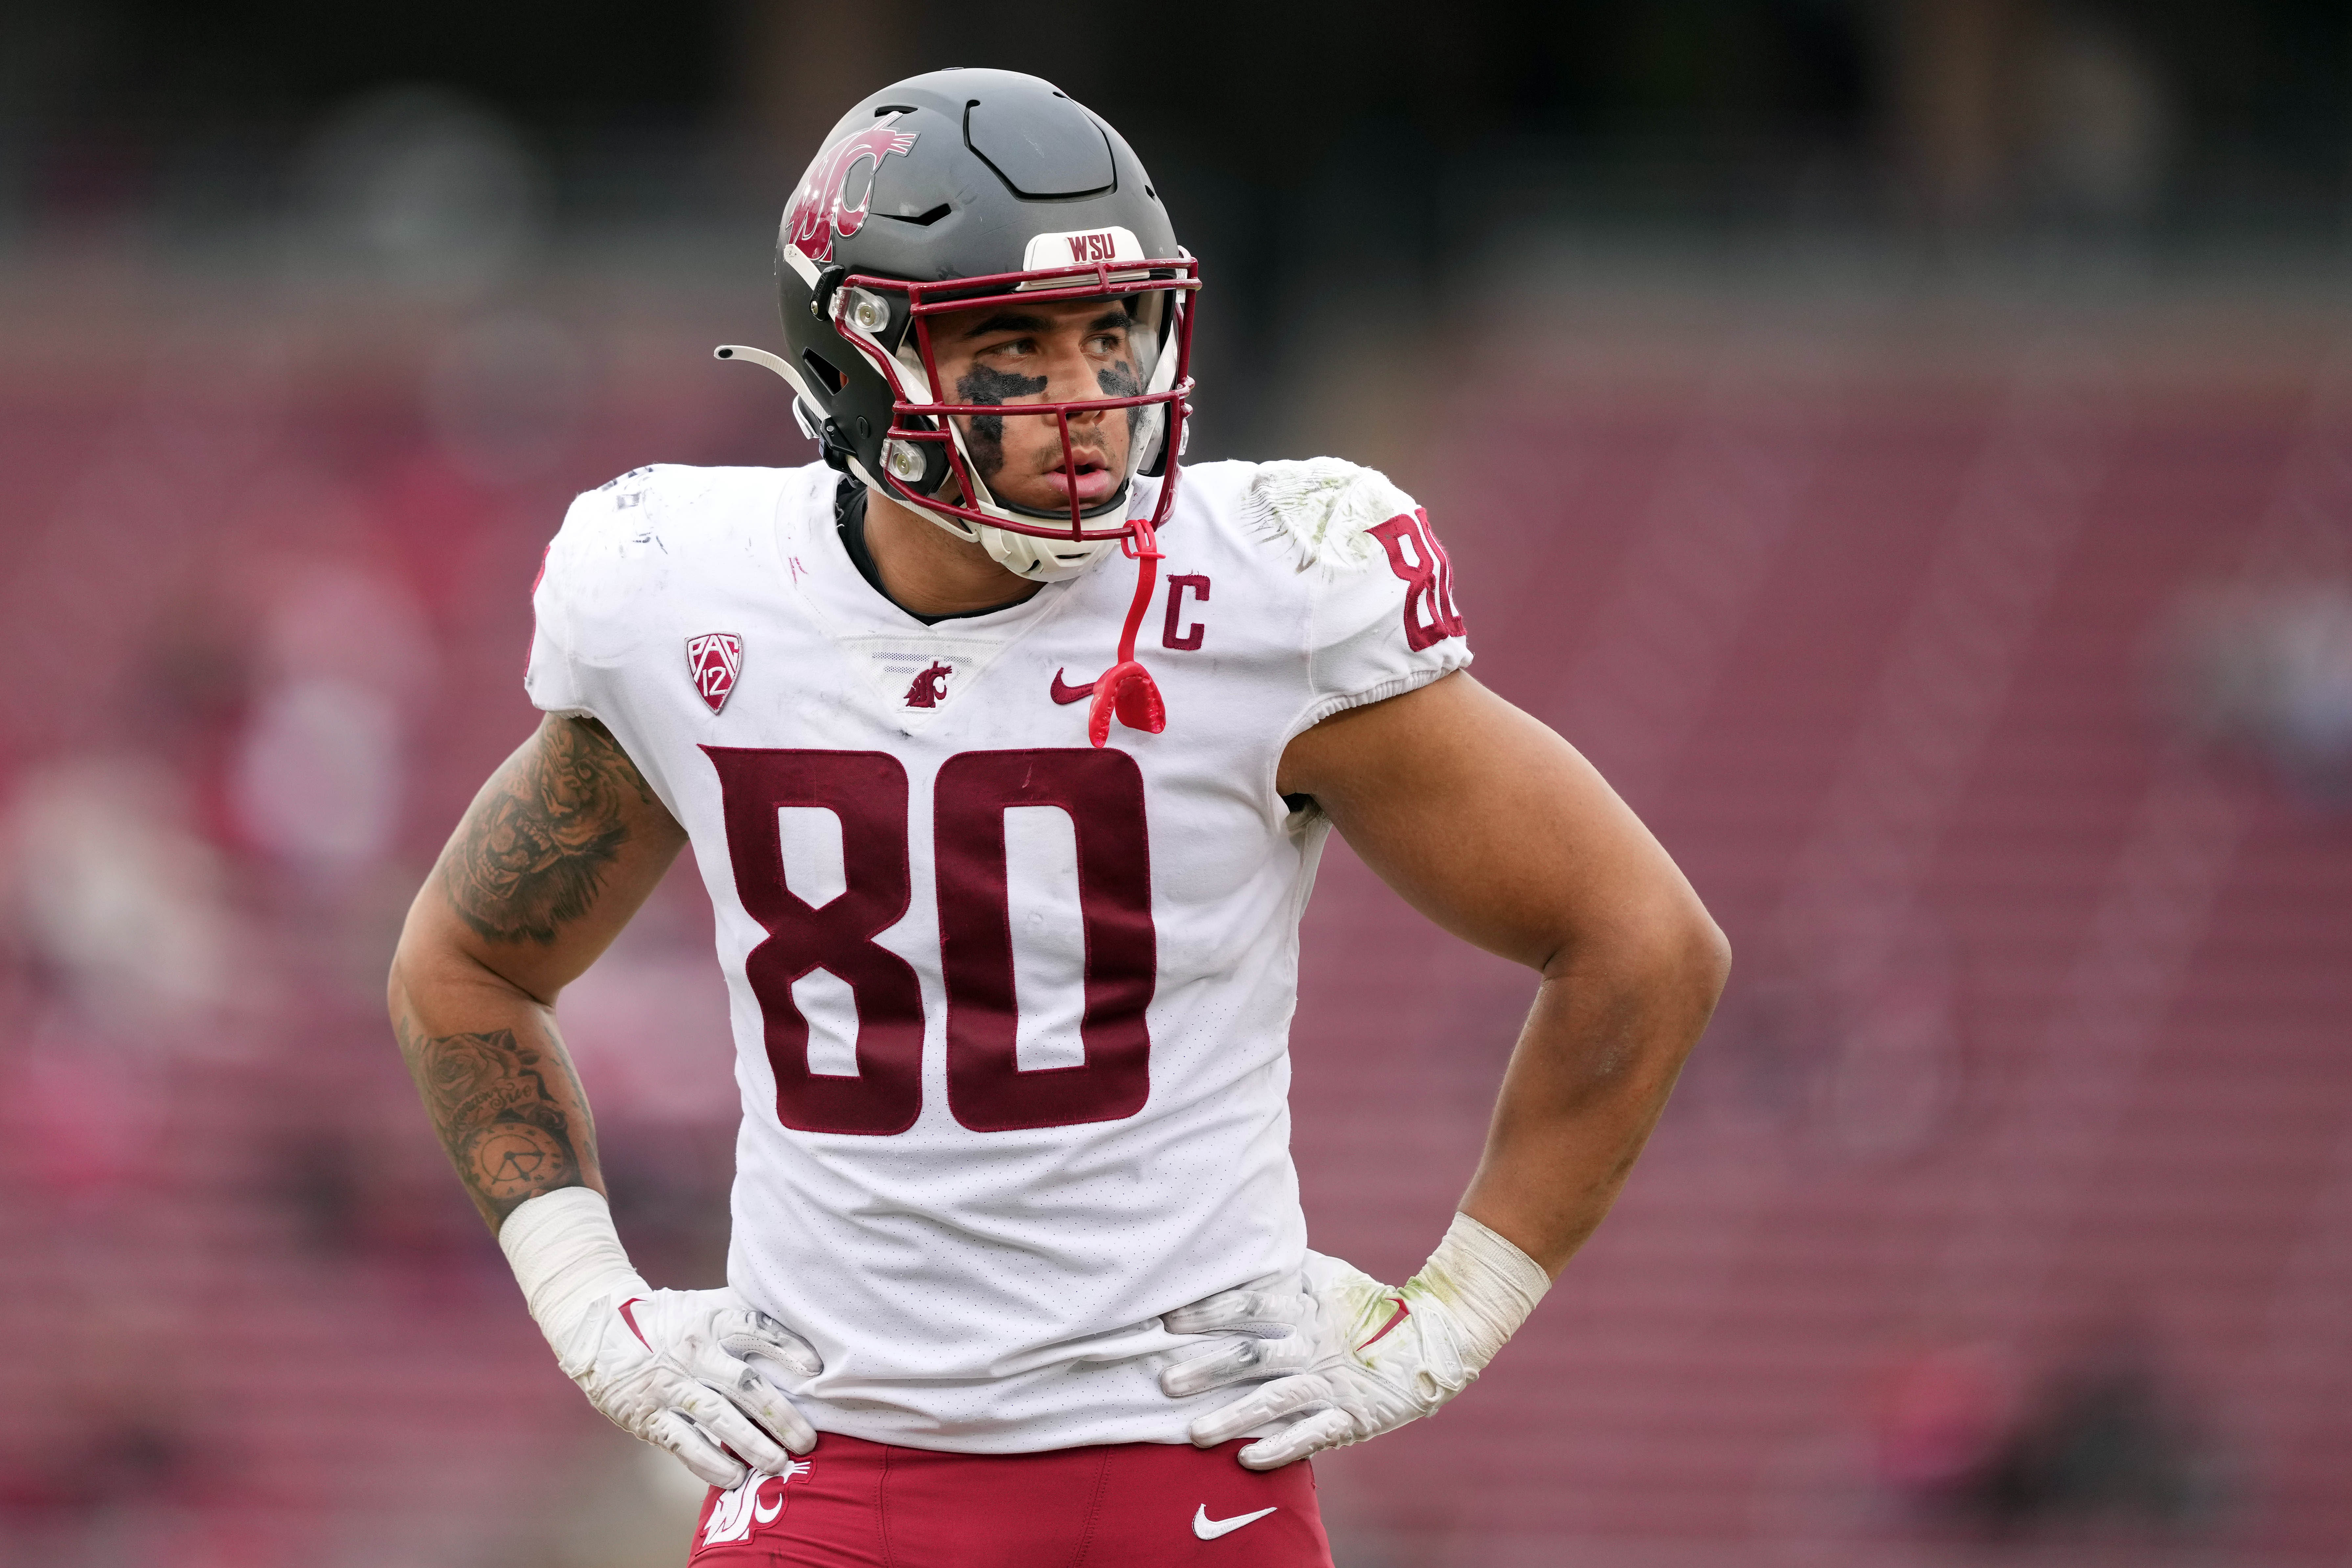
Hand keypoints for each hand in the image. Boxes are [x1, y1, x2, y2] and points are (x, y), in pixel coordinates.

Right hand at [498, 1188, 823, 1489]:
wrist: (598, 1327)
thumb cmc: (667, 1320)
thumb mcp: (704, 1307)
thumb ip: (742, 1323)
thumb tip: (798, 1351)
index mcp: (711, 1319)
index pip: (756, 1329)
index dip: (787, 1348)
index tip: (815, 1370)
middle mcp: (694, 1352)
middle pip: (744, 1384)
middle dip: (779, 1414)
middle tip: (808, 1440)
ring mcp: (669, 1385)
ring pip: (717, 1418)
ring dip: (751, 1443)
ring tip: (778, 1464)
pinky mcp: (648, 1414)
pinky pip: (684, 1442)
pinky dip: (710, 1462)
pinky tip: (734, 1477)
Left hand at [1159, 1214, 1548, 1469]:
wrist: (1434, 1336)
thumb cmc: (1363, 1305)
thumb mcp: (1324, 1279)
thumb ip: (1279, 1275)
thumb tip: (1227, 1252)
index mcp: (1306, 1305)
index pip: (1251, 1306)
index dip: (1210, 1312)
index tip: (1168, 1320)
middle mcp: (1313, 1344)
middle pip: (1253, 1354)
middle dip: (1207, 1369)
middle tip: (1164, 1381)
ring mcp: (1332, 1383)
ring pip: (1275, 1401)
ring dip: (1232, 1418)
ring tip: (1193, 1434)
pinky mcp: (1352, 1417)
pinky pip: (1311, 1435)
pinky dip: (1280, 1449)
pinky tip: (1247, 1461)